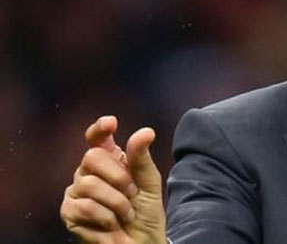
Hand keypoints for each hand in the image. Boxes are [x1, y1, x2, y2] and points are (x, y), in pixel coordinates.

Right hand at [61, 115, 166, 243]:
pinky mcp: (69, 212)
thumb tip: (146, 132)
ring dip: (117, 202)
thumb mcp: (148, 183)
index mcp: (108, 160)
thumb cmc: (144, 212)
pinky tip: (112, 225)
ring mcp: (75, 192)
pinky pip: (86, 207)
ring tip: (124, 214)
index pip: (96, 139)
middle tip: (132, 193)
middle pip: (92, 157)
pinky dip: (106, 218)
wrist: (141, 242)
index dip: (100, 129)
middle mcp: (87, 172)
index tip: (111, 123)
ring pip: (90, 184)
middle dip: (119, 177)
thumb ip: (142, 158)